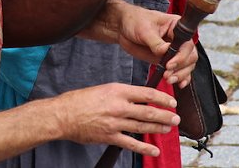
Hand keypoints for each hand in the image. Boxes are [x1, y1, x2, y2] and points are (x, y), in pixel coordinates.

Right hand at [53, 83, 178, 157]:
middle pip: (148, 111)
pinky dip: (144, 147)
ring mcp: (115, 122)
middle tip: (176, 118)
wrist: (63, 114)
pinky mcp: (110, 136)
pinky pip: (131, 143)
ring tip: (168, 129)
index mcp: (117, 90)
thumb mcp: (104, 89)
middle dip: (165, 115)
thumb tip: (140, 99)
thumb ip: (122, 94)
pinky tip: (154, 149)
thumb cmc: (81, 100)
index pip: (146, 93)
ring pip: (142, 126)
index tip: (171, 102)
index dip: (162, 98)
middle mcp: (118, 106)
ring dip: (158, 128)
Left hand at [100, 0, 197, 87]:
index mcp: (177, 26)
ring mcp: (174, 51)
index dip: (181, 56)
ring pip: (187, 66)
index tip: (170, 64)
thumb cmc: (135, 21)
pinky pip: (179, 70)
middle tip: (168, 74)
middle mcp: (179, 39)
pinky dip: (181, 78)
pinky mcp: (168, 60)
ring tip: (168, 79)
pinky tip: (178, 84)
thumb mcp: (145, 30)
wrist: (123, 28)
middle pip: (190, 57)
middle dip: (181, 68)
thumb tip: (166, 52)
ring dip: (180, 75)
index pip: (187, 43)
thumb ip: (156, 43)